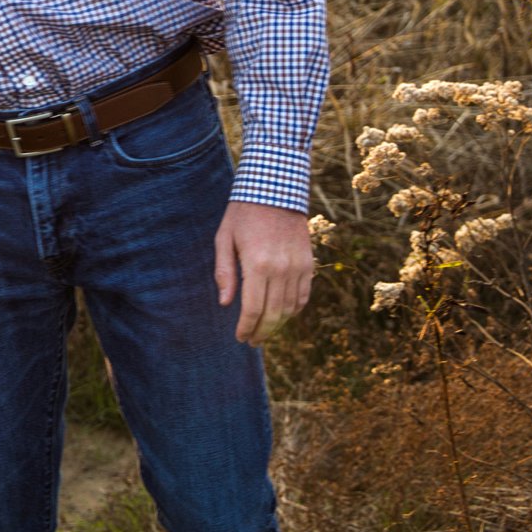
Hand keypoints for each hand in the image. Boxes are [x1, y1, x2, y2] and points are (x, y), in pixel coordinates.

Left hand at [214, 200, 313, 344]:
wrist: (275, 190)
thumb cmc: (243, 214)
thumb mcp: (224, 238)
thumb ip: (225, 272)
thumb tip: (226, 303)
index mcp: (257, 264)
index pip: (253, 309)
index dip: (246, 328)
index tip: (240, 337)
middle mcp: (281, 269)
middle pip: (273, 314)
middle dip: (262, 332)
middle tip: (252, 341)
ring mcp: (298, 267)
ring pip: (290, 309)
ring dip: (278, 325)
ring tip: (264, 331)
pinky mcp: (308, 264)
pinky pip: (303, 296)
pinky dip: (293, 310)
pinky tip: (282, 315)